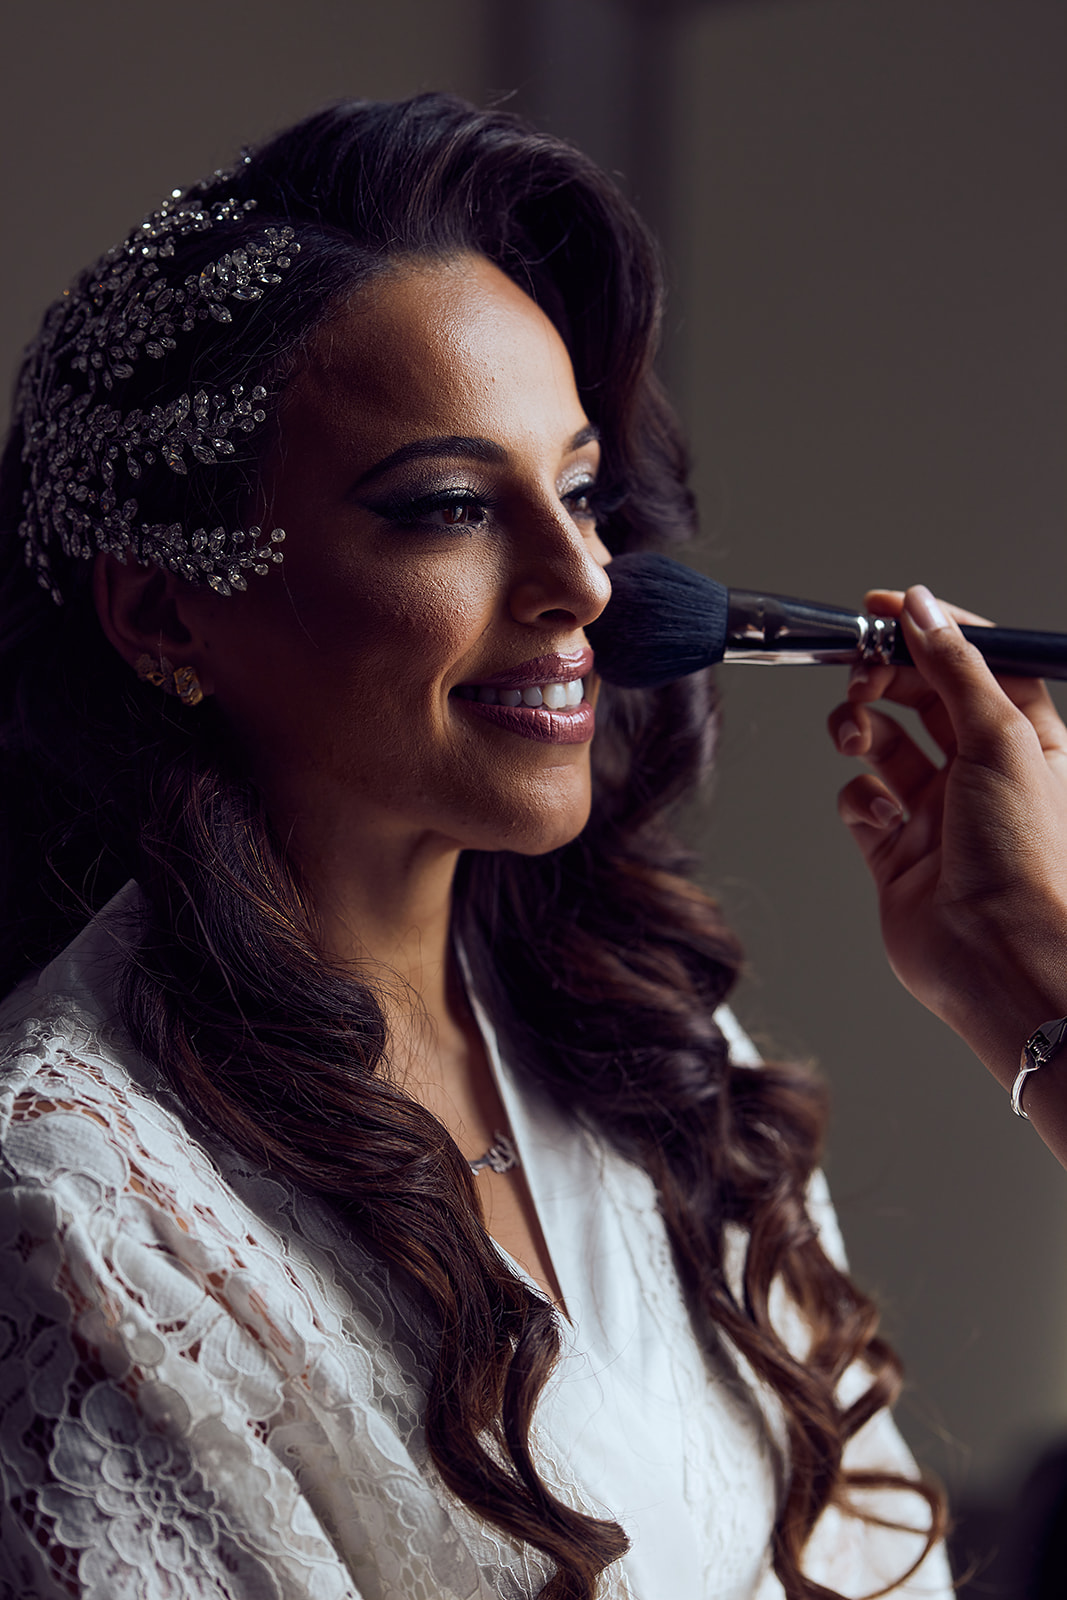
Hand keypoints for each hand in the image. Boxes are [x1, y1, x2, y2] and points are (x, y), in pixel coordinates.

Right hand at [828, 585, 1066, 1161]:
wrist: (998, 956)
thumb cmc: (1024, 857)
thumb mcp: (1000, 737)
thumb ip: (955, 667)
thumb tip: (922, 606)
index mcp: (1024, 738)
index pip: (975, 662)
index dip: (930, 630)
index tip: (883, 607)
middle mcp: (980, 771)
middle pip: (920, 697)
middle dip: (883, 676)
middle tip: (857, 669)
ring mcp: (936, 811)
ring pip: (882, 745)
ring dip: (859, 729)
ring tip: (853, 734)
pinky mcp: (895, 852)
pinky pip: (861, 802)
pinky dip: (858, 798)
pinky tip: (877, 814)